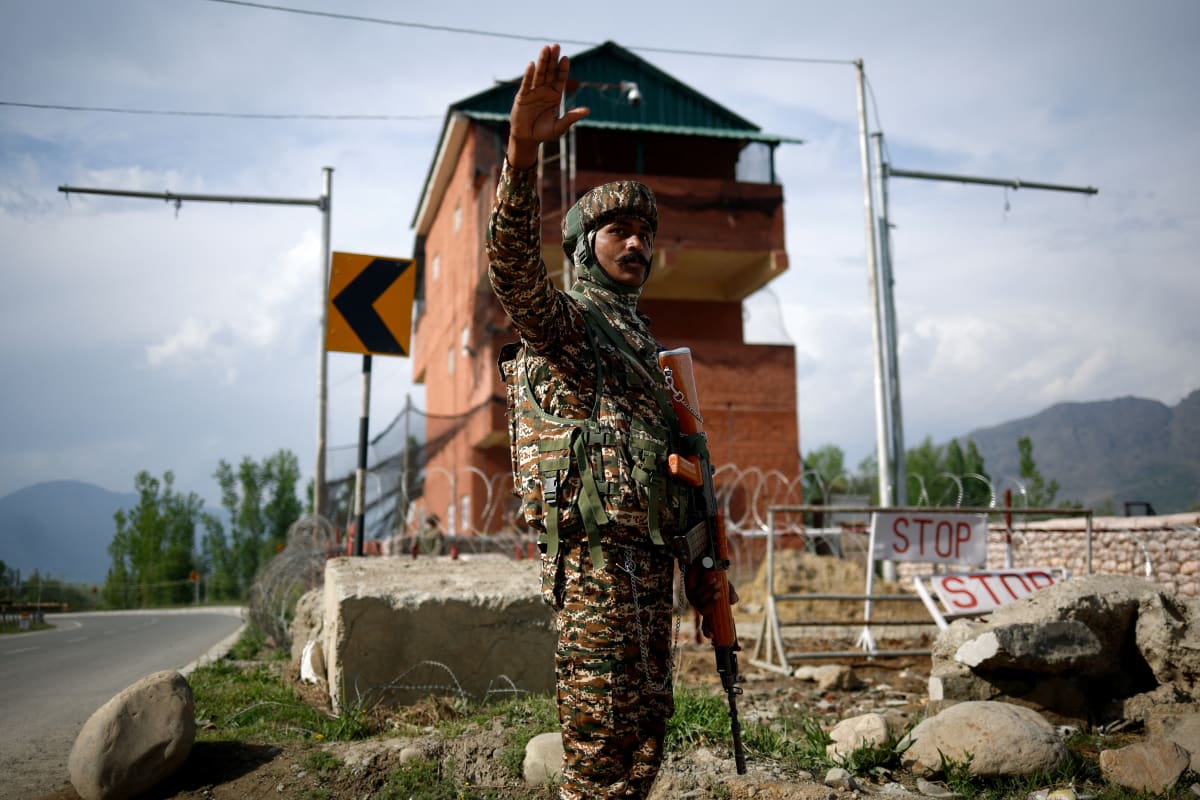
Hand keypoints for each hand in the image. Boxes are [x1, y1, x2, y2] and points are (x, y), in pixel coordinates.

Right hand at [507, 44, 589, 168]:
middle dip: (553, 59)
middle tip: (556, 46)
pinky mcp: (522, 96)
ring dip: (542, 62)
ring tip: (546, 48)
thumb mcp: (560, 127)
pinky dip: (529, 74)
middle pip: (550, 72)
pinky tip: (532, 64)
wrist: (527, 139)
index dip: (563, 69)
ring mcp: (533, 92)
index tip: (566, 58)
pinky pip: (526, 84)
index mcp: (555, 96)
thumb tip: (587, 110)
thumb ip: (571, 118)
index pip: (560, 79)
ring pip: (539, 74)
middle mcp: (545, 91)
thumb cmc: (544, 133)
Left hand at [685, 568, 739, 638]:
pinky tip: (710, 579)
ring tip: (717, 583)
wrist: (704, 563)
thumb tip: (734, 602)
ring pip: (701, 602)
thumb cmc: (715, 577)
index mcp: (710, 607)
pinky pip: (697, 594)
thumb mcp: (727, 586)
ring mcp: (694, 600)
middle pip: (704, 614)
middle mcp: (701, 605)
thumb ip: (731, 594)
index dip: (709, 631)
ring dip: (710, 593)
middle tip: (719, 595)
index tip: (713, 638)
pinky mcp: (689, 593)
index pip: (708, 623)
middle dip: (712, 605)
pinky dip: (706, 586)